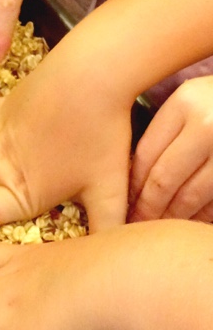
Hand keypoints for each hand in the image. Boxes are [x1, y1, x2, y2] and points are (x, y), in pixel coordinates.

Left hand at [129, 76, 212, 221]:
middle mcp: (208, 125)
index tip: (124, 201)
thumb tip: (134, 181)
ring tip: (158, 226)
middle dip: (147, 207)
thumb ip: (164, 132)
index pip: (146, 154)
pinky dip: (200, 214)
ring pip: (191, 195)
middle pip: (164, 178)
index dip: (132, 184)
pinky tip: (188, 222)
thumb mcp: (190, 102)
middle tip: (137, 223)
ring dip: (172, 216)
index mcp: (185, 103)